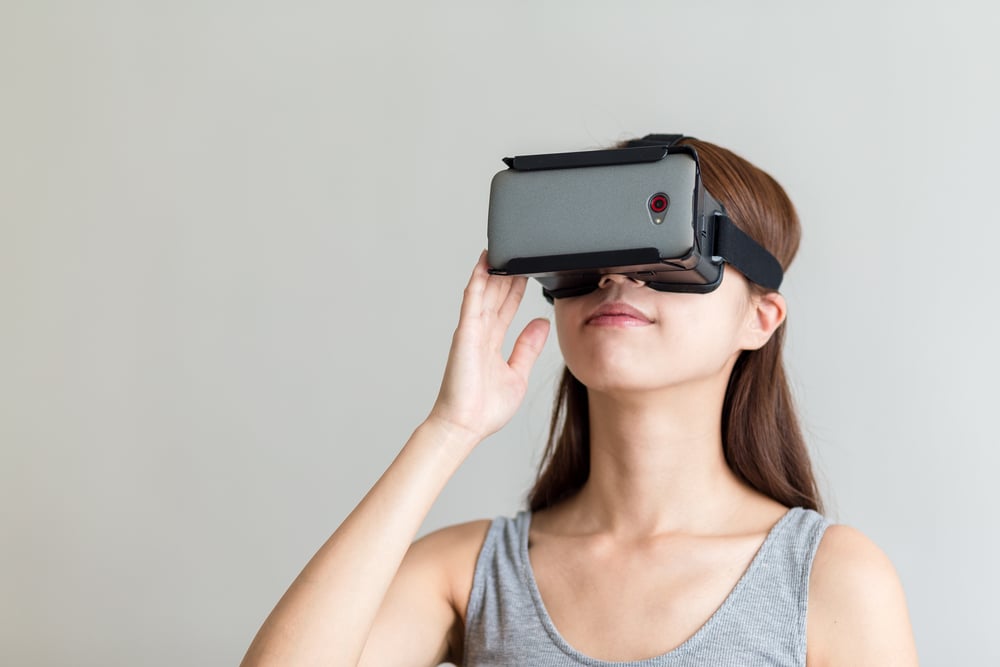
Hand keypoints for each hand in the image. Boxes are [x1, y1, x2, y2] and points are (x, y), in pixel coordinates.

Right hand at [427, 251, 549, 443]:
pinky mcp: (465, 332)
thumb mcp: (518, 374)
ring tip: (503, 249)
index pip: (506, 309)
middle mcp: (481, 334)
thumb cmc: (485, 408)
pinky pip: (473, 301)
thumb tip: (540, 324)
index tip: (527, 273)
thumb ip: (528, 348)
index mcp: (492, 344)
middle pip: (496, 295)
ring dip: (493, 271)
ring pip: (485, 292)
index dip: (516, 290)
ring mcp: (472, 331)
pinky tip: (485, 263)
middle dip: (508, 274)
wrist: (465, 426)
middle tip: (520, 253)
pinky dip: (478, 281)